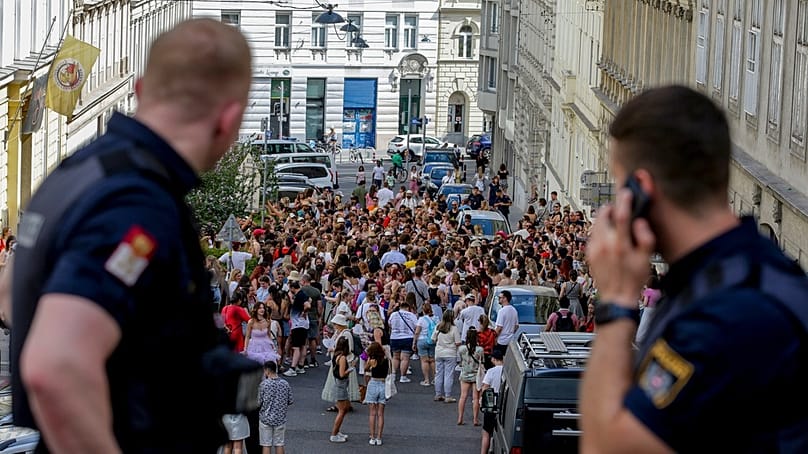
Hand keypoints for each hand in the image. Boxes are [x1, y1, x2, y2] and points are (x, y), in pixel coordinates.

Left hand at [586, 189, 654, 306]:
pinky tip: (609, 238)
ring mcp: (594, 249)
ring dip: (605, 219)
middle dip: (611, 208)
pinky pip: (593, 235)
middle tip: (619, 208)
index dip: (624, 201)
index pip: (621, 215)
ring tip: (616, 223)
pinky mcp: (589, 254)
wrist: (617, 298)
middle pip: (603, 215)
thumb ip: (645, 239)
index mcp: (620, 245)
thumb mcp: (646, 260)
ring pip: (596, 224)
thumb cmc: (633, 280)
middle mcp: (604, 245)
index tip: (626, 193)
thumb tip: (640, 223)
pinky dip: (600, 231)